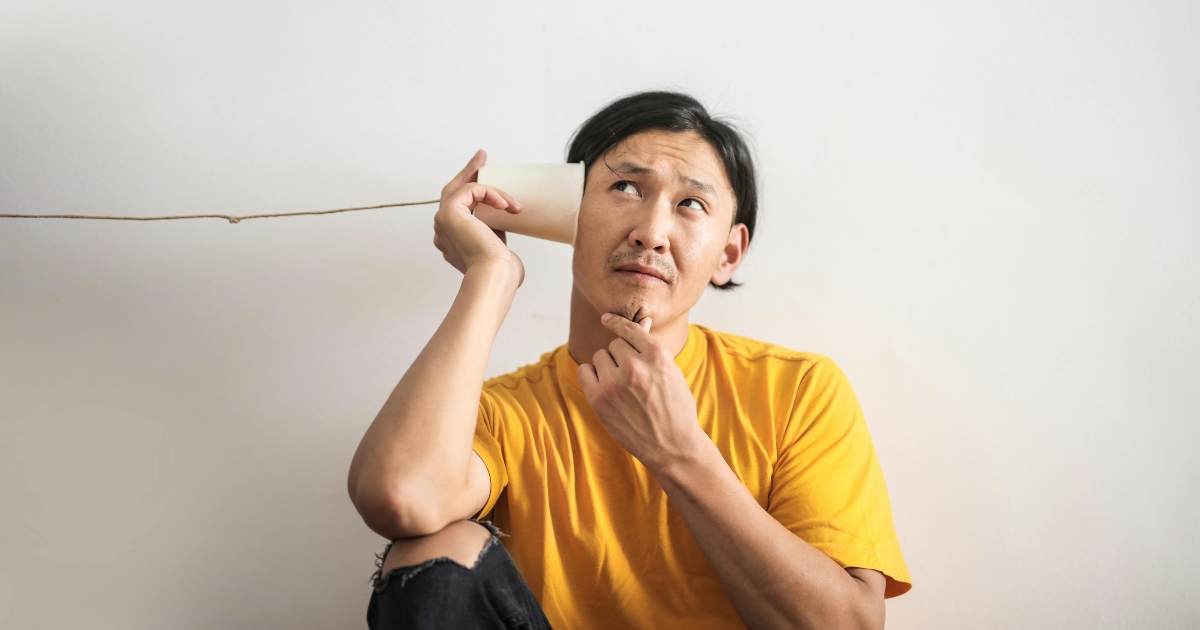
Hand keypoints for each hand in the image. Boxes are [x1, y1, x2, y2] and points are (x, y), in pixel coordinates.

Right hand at [433, 150, 524, 281]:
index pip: (458, 209)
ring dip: (490, 188)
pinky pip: (471, 190)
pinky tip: (506, 205)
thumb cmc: (501, 272)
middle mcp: (442, 231)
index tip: (484, 173)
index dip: (471, 190)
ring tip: (511, 200)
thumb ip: (494, 233)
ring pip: (462, 190)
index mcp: (452, 241)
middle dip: (468, 173)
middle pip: (452, 192)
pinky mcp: (448, 213)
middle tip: (482, 156)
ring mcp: (442, 222)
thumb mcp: (497, 248)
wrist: (495, 277)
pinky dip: (491, 193)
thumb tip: (504, 219)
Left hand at [576, 314, 705, 471]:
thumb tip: (642, 320)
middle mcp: (635, 366)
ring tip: (622, 385)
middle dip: (621, 355)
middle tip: (632, 376)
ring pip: (600, 356)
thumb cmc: (676, 408)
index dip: (616, 322)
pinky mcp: (599, 399)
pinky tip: (603, 386)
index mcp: (657, 355)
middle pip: (614, 344)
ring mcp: (615, 383)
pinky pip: (584, 371)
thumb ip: (652, 347)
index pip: (629, 328)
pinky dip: (591, 375)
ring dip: (607, 366)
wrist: (673, 446)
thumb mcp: (671, 372)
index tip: (606, 318)